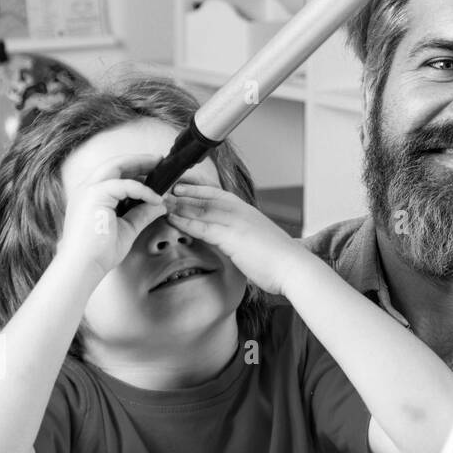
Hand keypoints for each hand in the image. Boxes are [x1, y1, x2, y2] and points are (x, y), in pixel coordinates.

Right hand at [56, 153, 167, 276]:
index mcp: (92, 195)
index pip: (114, 174)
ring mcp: (88, 190)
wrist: (83, 267)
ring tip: (160, 165)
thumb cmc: (100, 252)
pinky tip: (156, 198)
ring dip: (140, 164)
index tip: (155, 170)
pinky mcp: (94, 195)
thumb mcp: (128, 228)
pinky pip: (125, 185)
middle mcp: (86, 189)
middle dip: (139, 160)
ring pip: (117, 166)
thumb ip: (142, 213)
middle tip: (160, 160)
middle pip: (115, 164)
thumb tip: (161, 204)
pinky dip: (143, 190)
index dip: (135, 169)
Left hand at [163, 184, 314, 294]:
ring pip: (200, 209)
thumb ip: (246, 238)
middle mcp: (241, 212)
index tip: (181, 185)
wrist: (293, 267)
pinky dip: (184, 220)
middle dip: (183, 193)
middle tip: (162, 189)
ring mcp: (236, 222)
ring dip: (178, 204)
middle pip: (205, 198)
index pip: (217, 194)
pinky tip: (170, 218)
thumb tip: (237, 244)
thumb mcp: (260, 242)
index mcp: (248, 212)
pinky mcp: (231, 236)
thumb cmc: (280, 260)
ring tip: (159, 201)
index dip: (197, 189)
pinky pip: (202, 226)